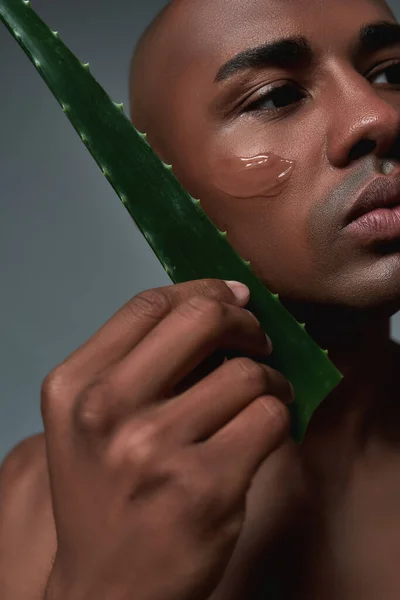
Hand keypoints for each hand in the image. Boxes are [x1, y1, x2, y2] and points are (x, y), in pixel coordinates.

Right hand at [41, 279, 291, 599]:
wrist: (106, 590)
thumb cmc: (106, 497)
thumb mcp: (92, 423)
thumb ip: (140, 363)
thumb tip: (219, 306)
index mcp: (74, 386)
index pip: (149, 305)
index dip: (202, 290)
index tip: (232, 296)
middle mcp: (106, 410)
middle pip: (200, 319)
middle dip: (244, 320)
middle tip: (256, 338)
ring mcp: (154, 450)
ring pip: (247, 373)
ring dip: (270, 379)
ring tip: (265, 395)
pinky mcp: (204, 488)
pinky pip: (270, 418)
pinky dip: (280, 415)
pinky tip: (268, 427)